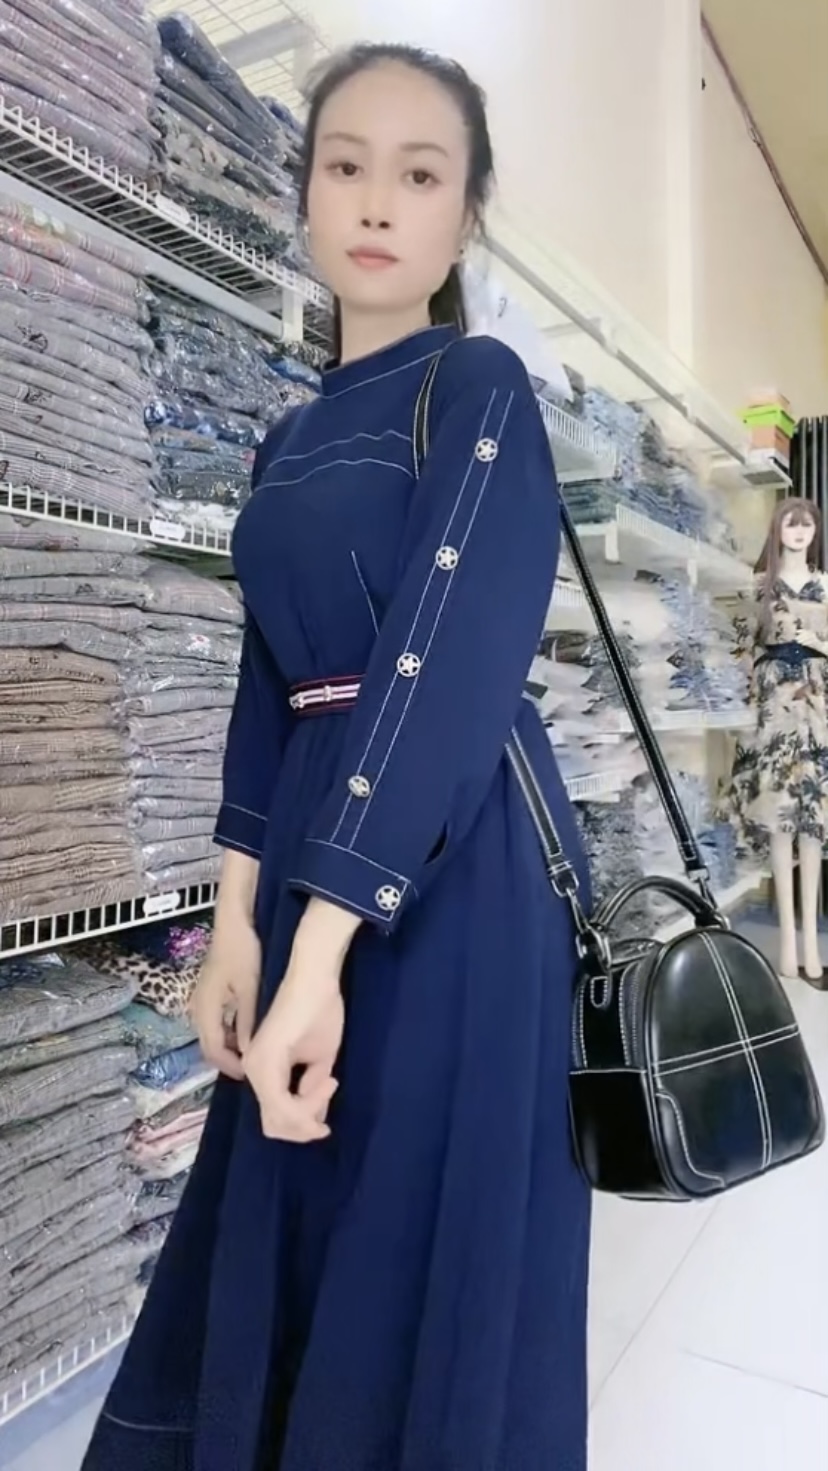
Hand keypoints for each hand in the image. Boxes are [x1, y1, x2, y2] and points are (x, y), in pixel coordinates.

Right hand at [192, 921, 261, 1081]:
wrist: (233, 921)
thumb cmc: (243, 952)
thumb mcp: (250, 988)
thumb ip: (248, 1021)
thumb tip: (250, 1053)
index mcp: (205, 1008)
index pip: (213, 1050)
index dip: (231, 1066)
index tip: (252, 1074)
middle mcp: (197, 1007)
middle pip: (209, 1046)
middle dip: (229, 1060)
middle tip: (254, 1068)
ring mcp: (201, 1000)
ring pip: (212, 1035)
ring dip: (229, 1047)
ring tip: (254, 1053)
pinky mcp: (208, 993)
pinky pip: (215, 1023)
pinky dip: (228, 1033)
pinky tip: (247, 1032)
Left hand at [243, 958, 344, 1143]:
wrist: (315, 980)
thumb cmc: (318, 1011)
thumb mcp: (319, 1061)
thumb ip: (312, 1088)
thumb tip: (314, 1117)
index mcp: (262, 1071)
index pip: (277, 1118)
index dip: (304, 1126)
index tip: (329, 1111)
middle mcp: (253, 1072)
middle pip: (276, 1125)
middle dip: (306, 1126)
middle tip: (330, 1102)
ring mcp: (256, 1068)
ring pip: (280, 1118)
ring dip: (310, 1112)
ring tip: (331, 1082)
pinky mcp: (264, 1062)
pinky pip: (282, 1103)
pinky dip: (308, 1102)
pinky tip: (328, 1081)